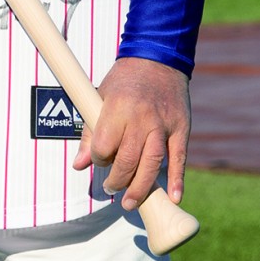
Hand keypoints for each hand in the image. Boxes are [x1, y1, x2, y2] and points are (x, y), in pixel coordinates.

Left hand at [73, 57, 190, 209]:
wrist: (157, 58)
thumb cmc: (124, 80)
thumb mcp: (100, 96)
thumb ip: (89, 131)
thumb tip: (78, 165)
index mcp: (118, 107)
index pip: (104, 144)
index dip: (98, 157)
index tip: (98, 159)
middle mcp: (141, 117)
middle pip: (128, 159)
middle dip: (117, 180)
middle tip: (111, 188)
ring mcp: (163, 124)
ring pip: (153, 163)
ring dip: (141, 187)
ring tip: (130, 202)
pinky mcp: (181, 129)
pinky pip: (179, 158)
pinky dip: (177, 179)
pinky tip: (173, 197)